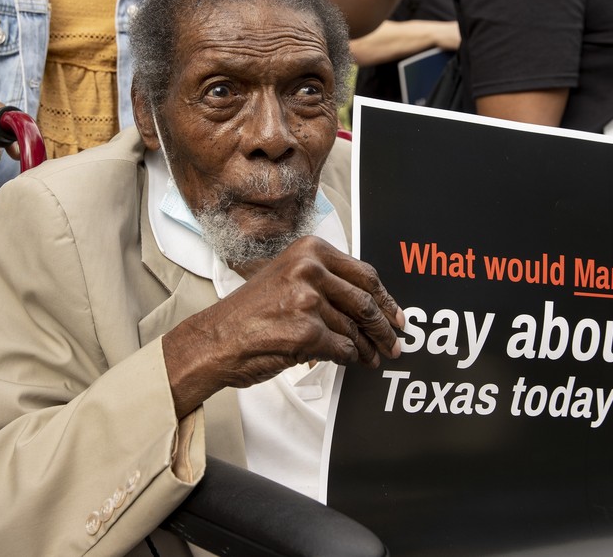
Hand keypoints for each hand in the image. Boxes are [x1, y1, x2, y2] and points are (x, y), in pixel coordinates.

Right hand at [163, 236, 404, 417]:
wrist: (216, 339)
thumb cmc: (249, 313)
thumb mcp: (287, 278)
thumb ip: (325, 280)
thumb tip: (368, 302)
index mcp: (309, 250)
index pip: (364, 274)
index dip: (386, 299)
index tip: (397, 315)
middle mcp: (310, 269)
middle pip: (365, 301)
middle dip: (384, 327)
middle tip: (395, 342)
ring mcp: (309, 300)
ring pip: (355, 329)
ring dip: (367, 348)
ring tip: (372, 357)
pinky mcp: (307, 331)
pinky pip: (343, 349)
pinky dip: (349, 359)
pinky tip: (349, 361)